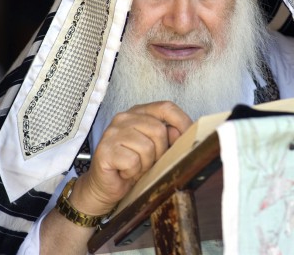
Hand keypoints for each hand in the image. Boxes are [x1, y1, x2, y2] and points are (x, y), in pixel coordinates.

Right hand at [69, 101, 192, 215]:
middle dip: (160, 152)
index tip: (189, 138)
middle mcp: (124, 117)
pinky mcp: (105, 149)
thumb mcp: (157, 150)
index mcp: (139, 112)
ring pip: (147, 147)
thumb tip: (184, 132)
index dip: (182, 122)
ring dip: (146, 164)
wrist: (106, 186)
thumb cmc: (133, 165)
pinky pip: (133, 161)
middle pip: (159, 130)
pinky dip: (133, 172)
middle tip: (148, 162)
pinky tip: (124, 172)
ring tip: (136, 167)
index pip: (166, 107)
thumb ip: (170, 138)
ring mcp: (112, 132)